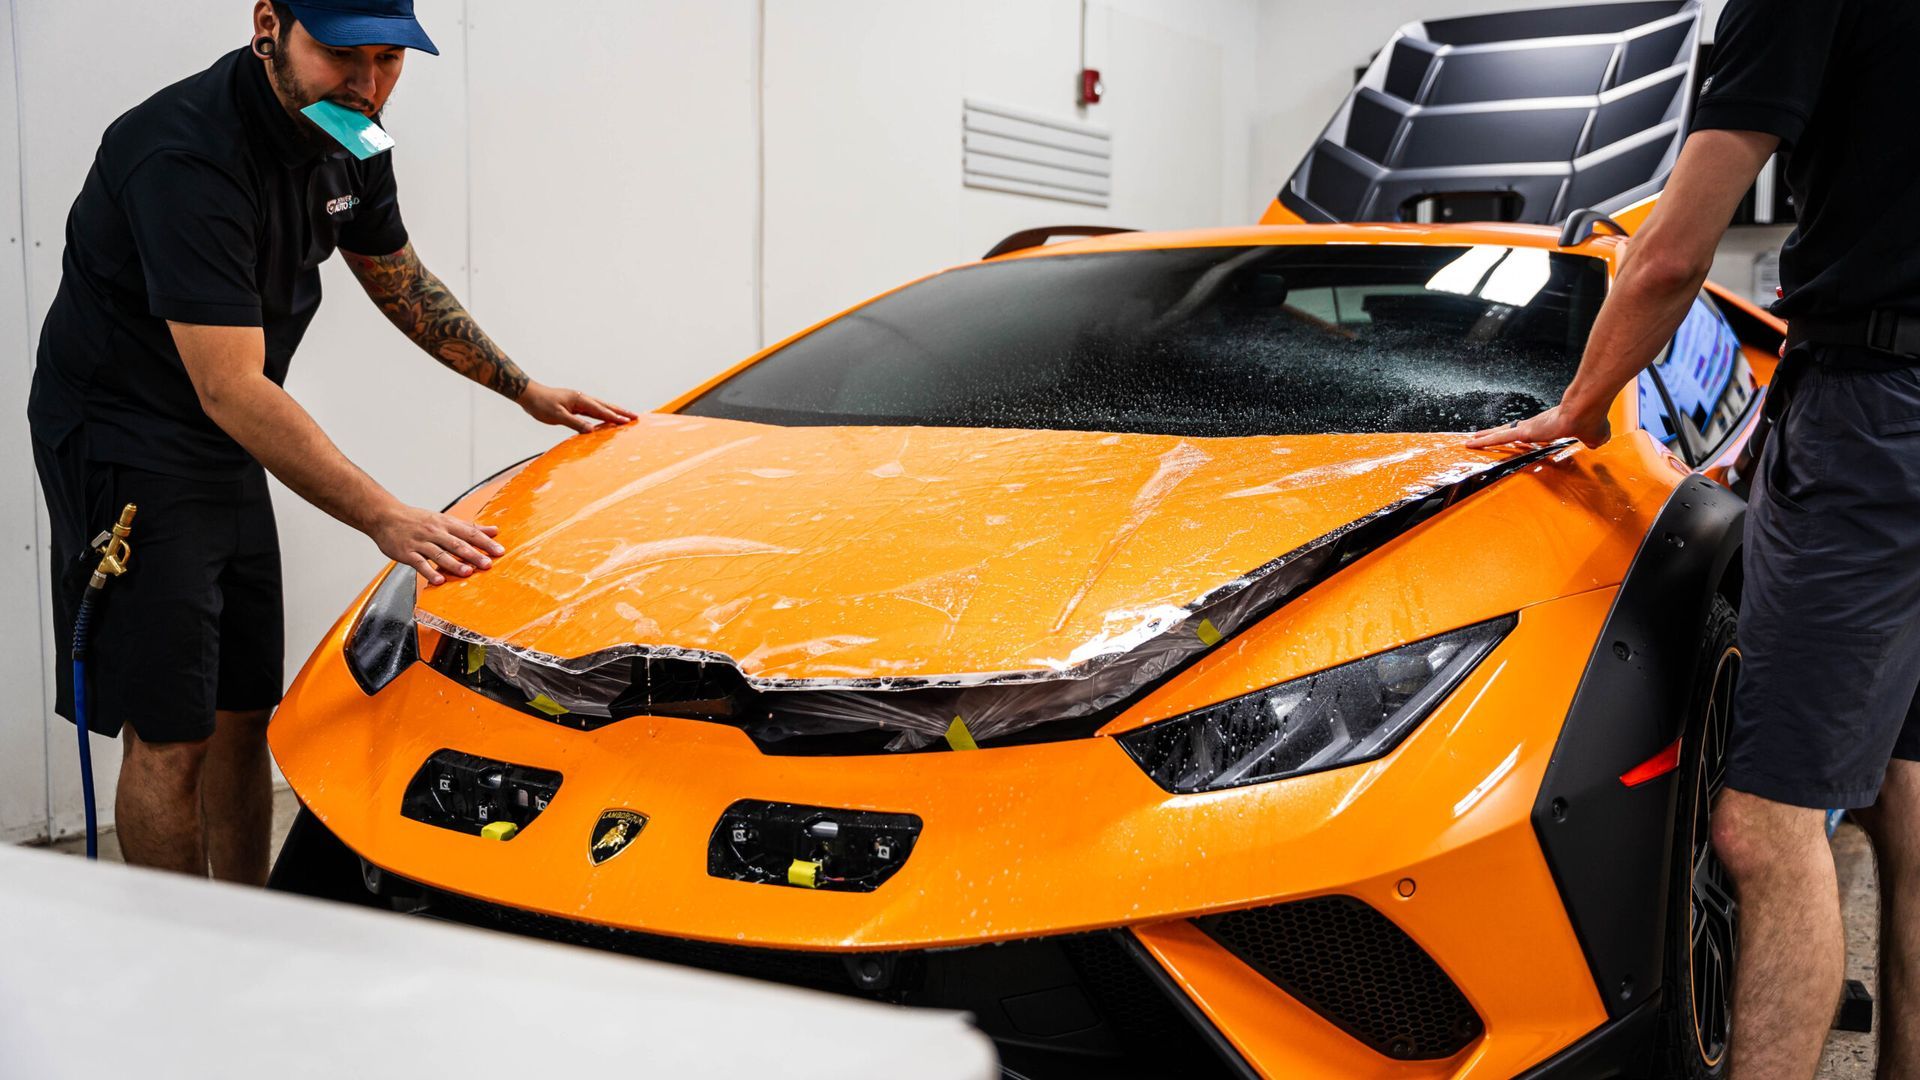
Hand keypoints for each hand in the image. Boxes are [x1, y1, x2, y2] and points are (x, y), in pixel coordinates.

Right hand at [370, 504, 506, 585]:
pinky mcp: (406, 553)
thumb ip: (469, 527)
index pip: (469, 532)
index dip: (485, 542)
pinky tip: (439, 581)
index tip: (499, 551)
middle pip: (457, 544)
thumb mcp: (444, 519)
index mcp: (445, 523)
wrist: (385, 517)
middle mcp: (434, 532)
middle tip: (488, 564)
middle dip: (473, 554)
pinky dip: (429, 572)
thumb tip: (494, 530)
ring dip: (454, 564)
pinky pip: (419, 563)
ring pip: (439, 554)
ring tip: (467, 572)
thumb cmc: (417, 519)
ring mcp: (420, 542)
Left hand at [517, 380, 638, 433]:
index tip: (628, 422)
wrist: (529, 395)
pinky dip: (602, 414)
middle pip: (605, 406)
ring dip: (614, 412)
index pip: (601, 410)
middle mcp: (582, 399)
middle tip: (635, 417)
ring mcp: (579, 401)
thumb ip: (575, 423)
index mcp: (580, 400)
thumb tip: (591, 430)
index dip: (614, 417)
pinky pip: (593, 411)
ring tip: (626, 417)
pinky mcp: (574, 406)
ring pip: (600, 407)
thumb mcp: (557, 416)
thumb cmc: (541, 404)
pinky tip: (606, 418)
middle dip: (621, 412)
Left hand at [1466, 403, 1611, 450]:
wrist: (1586, 410)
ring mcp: (1528, 428)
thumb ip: (1592, 439)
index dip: (1518, 435)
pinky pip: (1499, 438)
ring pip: (1500, 434)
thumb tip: (1596, 442)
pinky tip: (1471, 443)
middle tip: (1479, 437)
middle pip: (1509, 432)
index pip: (1528, 432)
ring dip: (1485, 438)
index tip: (1511, 438)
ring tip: (1469, 441)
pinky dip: (1485, 441)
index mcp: (1548, 427)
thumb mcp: (1594, 436)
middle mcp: (1534, 426)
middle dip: (1494, 435)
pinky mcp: (1524, 432)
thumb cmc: (1590, 420)